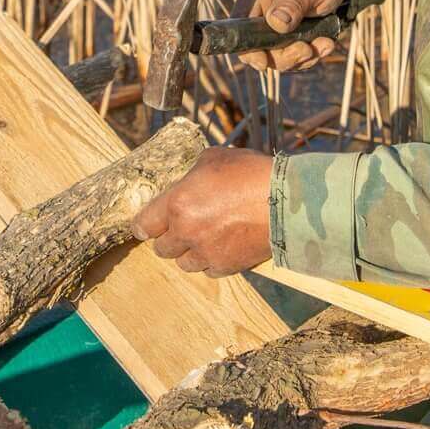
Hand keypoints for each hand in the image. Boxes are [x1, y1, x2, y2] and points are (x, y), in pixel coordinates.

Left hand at [131, 146, 273, 277]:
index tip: (145, 227)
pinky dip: (212, 261)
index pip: (145, 224)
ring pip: (184, 263)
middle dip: (169, 238)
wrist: (286, 201)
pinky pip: (209, 270)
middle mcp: (186, 231)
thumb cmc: (251, 174)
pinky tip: (222, 246)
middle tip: (180, 229)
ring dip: (189, 252)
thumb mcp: (215, 158)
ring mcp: (206, 252)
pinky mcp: (226, 266)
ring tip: (203, 239)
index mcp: (177, 203)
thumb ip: (194, 173)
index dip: (143, 226)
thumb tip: (189, 180)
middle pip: (162, 248)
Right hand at [232, 0, 349, 70]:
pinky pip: (293, 59)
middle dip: (284, 56)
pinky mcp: (287, 40)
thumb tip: (276, 23)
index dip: (248, 49)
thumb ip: (292, 3)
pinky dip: (310, 56)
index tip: (264, 62)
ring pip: (277, 58)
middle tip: (308, 50)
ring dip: (301, 57)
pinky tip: (326, 43)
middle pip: (258, 49)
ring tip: (325, 43)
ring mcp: (272, 29)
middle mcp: (259, 13)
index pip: (239, 27)